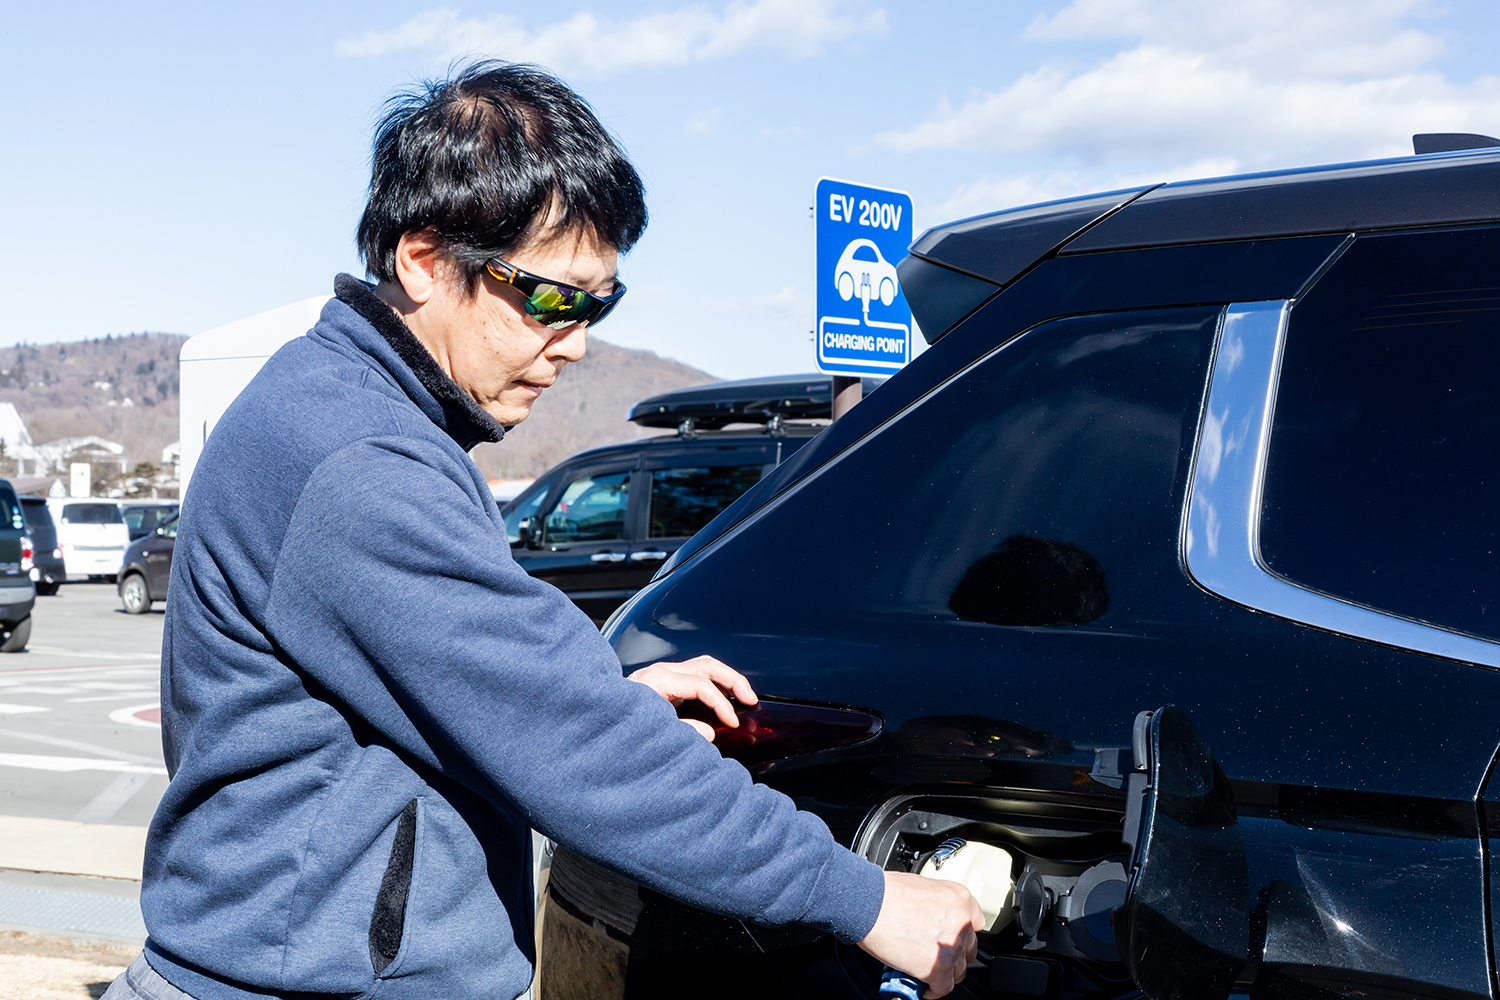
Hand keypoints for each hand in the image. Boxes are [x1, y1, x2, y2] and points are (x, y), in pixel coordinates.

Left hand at [627, 655, 758, 740]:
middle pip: (706, 666)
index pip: (700, 685)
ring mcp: (662, 674)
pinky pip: (696, 675)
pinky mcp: (664, 682)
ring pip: (703, 666)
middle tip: (750, 699)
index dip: (720, 704)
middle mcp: (661, 671)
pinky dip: (714, 683)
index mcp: (657, 680)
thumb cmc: (617, 727)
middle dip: (732, 680)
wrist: (593, 722)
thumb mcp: (650, 733)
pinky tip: (725, 697)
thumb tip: (709, 732)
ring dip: (726, 679)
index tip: (732, 723)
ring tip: (744, 695)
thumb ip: (682, 733)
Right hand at [858, 871, 982, 998]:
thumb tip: (933, 921)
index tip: (952, 940)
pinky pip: (944, 988)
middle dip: (953, 955)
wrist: (868, 904)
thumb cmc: (885, 892)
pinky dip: (934, 990)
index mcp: (959, 898)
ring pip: (958, 971)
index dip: (961, 935)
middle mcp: (961, 922)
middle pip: (968, 949)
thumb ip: (937, 905)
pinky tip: (924, 986)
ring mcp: (951, 947)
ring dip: (944, 973)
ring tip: (928, 972)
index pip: (975, 924)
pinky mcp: (938, 968)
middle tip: (937, 956)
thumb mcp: (923, 887)